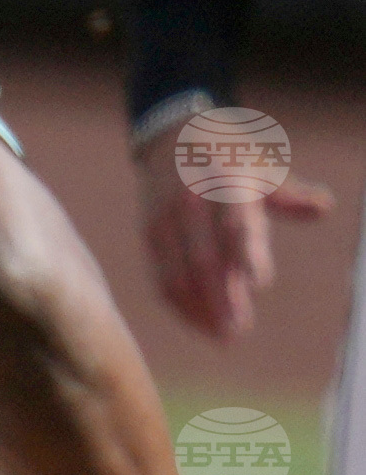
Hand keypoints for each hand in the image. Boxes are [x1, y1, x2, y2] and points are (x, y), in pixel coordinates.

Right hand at [136, 141, 328, 339]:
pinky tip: (199, 322)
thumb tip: (324, 207)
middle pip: (204, 257)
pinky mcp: (150, 237)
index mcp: (223, 182)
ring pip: (178, 274)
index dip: (245, 251)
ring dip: (198, 309)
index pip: (233, 221)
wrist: (170, 138)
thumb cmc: (228, 157)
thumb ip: (289, 195)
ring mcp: (165, 221)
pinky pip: (162, 277)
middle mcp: (190, 202)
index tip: (258, 281)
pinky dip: (180, 304)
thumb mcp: (260, 167)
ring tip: (221, 336)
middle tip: (237, 330)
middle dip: (219, 297)